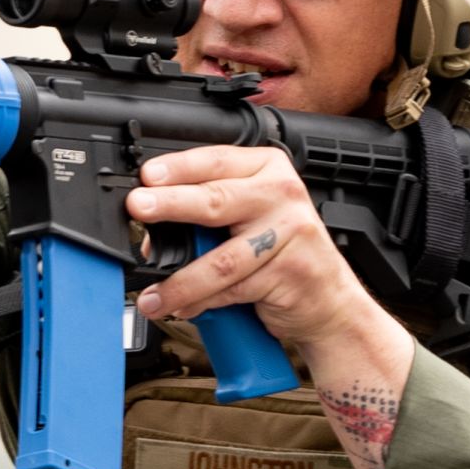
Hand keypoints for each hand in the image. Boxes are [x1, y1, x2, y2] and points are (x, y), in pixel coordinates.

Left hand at [127, 143, 411, 398]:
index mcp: (268, 169)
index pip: (215, 161)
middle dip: (171, 205)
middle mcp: (282, 194)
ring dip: (180, 281)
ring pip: (221, 258)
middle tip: (139, 207)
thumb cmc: (284, 254)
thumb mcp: (250, 219)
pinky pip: (233, 289)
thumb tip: (155, 235)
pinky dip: (203, 302)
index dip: (177, 168)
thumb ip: (208, 215)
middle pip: (216, 199)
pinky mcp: (289, 271)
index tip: (146, 177)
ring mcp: (290, 232)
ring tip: (154, 294)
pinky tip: (183, 307)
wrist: (330, 300)